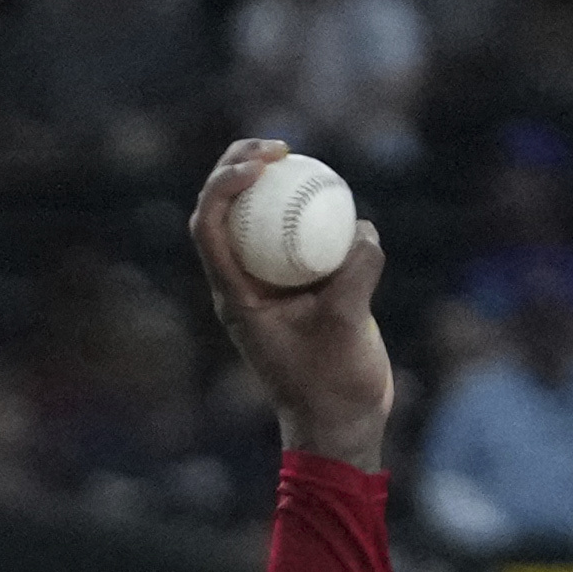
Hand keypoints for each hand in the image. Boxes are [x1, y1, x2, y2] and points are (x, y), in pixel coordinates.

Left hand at [191, 139, 394, 472]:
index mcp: (236, 295)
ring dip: (272, 182)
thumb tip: (363, 231)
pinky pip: (302, 235)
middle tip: (278, 147)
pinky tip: (337, 198)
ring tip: (296, 157)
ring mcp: (275, 284)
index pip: (209, 227)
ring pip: (259, 217)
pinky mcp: (306, 286)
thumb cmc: (333, 386)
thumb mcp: (345, 329)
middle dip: (239, 166)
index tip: (262, 166)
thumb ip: (353, 277)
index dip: (224, 185)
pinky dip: (314, 210)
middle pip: (224, 210)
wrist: (343, 424)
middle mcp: (247, 284)